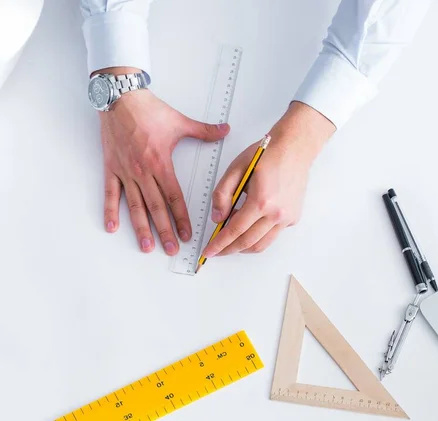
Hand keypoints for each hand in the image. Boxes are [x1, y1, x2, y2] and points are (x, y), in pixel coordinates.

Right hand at [99, 67, 229, 254]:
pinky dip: (110, 212)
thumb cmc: (148, 110)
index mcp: (160, 164)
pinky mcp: (111, 169)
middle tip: (172, 249)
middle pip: (156, 208)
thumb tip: (225, 130)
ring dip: (141, 228)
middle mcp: (142, 172)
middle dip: (165, 231)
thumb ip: (204, 131)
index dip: (181, 218)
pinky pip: (110, 194)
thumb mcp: (179, 121)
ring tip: (146, 246)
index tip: (188, 234)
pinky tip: (112, 228)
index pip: (174, 198)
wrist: (120, 98)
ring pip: (134, 207)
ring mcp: (125, 172)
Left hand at [202, 101, 334, 256]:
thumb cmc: (267, 154)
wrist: (294, 149)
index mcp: (261, 201)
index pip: (235, 231)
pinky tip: (251, 225)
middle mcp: (277, 213)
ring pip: (262, 244)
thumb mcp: (236, 169)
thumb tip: (217, 218)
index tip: (209, 251)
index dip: (219, 244)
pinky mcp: (293, 218)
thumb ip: (222, 194)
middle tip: (217, 251)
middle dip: (229, 250)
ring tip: (232, 242)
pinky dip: (259, 235)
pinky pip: (272, 234)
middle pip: (248, 242)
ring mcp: (287, 218)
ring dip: (244, 247)